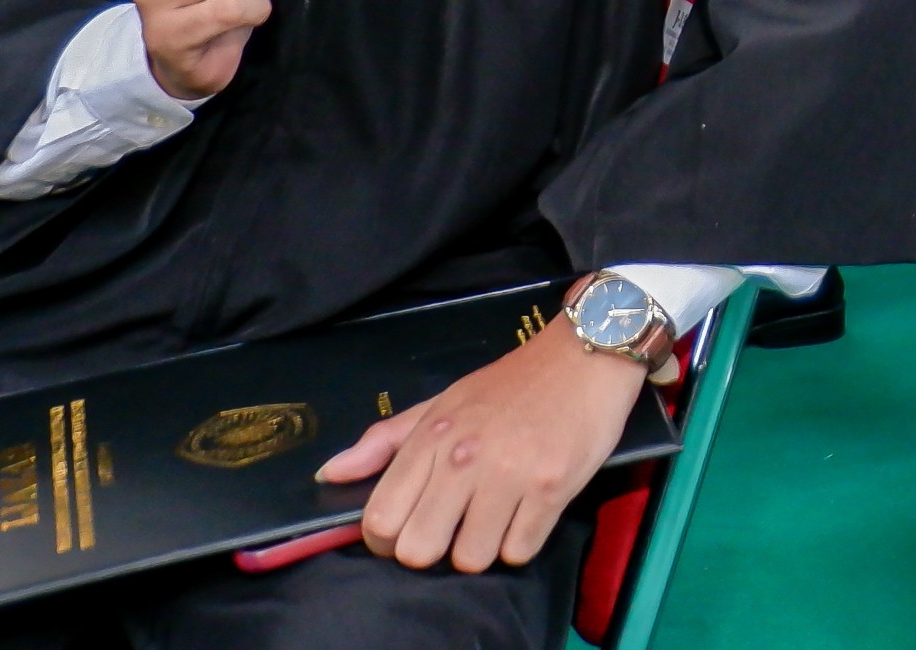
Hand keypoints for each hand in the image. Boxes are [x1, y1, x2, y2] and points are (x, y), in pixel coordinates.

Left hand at [315, 313, 650, 571]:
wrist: (586, 355)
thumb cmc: (512, 383)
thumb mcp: (442, 402)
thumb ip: (385, 440)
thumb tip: (329, 474)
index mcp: (431, 437)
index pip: (381, 519)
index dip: (387, 540)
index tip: (407, 532)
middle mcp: (464, 458)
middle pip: (419, 550)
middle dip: (433, 550)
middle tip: (452, 530)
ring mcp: (509, 475)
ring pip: (471, 559)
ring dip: (481, 549)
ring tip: (494, 519)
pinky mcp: (551, 489)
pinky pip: (519, 552)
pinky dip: (519, 542)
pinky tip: (525, 514)